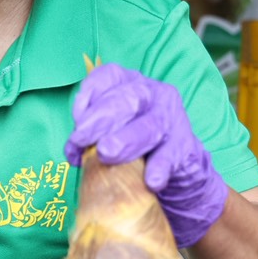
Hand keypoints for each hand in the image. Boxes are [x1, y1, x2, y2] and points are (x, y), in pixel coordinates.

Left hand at [64, 62, 229, 247]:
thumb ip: (90, 133)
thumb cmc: (133, 140)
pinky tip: (151, 181)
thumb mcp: (110, 129)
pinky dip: (160, 168)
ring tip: (107, 153)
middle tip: (81, 139)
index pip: (107, 77)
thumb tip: (72, 151)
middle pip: (127, 99)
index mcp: (129, 83)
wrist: (175, 163)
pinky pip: (170, 155)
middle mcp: (152, 94)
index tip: (75, 120)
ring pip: (149, 126)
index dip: (88, 94)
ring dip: (126, 140)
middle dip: (100, 119)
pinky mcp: (184, 145)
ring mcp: (171, 118)